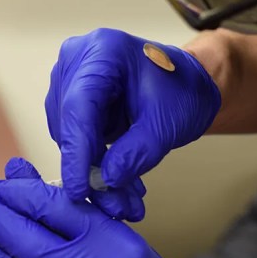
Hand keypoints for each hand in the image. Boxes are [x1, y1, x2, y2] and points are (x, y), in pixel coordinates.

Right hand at [47, 28, 220, 204]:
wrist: (188, 83)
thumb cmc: (183, 89)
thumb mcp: (167, 124)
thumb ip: (136, 152)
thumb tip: (106, 180)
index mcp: (102, 51)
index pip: (78, 108)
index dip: (77, 153)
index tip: (80, 190)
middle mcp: (77, 59)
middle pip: (69, 124)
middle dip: (91, 170)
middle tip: (117, 205)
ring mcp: (70, 77)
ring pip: (68, 136)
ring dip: (94, 171)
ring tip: (124, 198)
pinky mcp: (70, 99)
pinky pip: (74, 138)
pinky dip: (95, 163)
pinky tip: (117, 180)